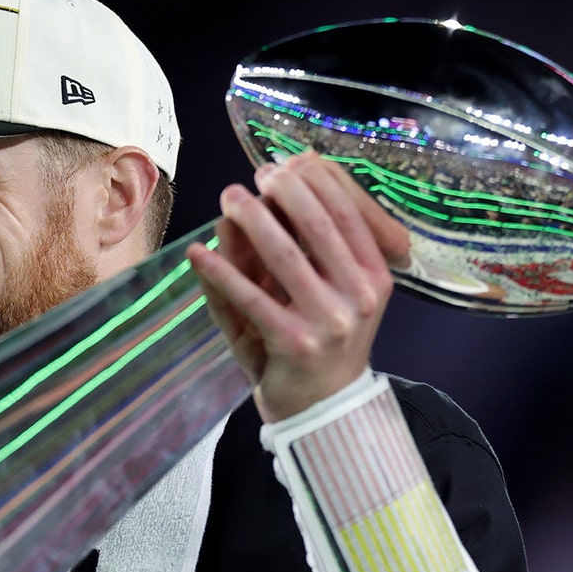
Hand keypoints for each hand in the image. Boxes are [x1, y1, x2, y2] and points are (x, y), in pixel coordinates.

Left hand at [187, 151, 409, 422]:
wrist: (324, 408)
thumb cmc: (322, 340)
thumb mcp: (324, 290)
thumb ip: (299, 246)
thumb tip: (260, 196)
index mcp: (375, 275)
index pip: (348, 213)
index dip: (314, 181)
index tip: (284, 164)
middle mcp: (360, 295)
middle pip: (318, 225)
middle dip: (282, 191)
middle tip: (254, 176)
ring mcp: (329, 320)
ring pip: (283, 255)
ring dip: (250, 220)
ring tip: (227, 199)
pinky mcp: (293, 343)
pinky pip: (250, 298)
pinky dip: (220, 272)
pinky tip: (197, 253)